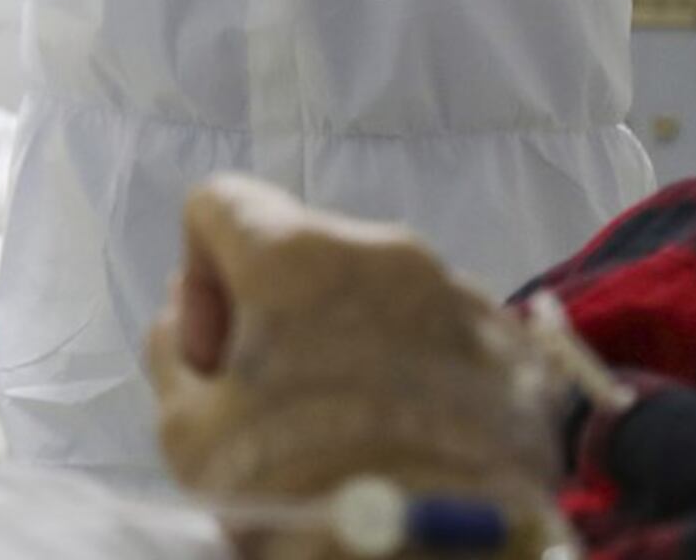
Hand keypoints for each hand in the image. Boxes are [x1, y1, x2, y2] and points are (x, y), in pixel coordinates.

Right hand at [150, 176, 561, 558]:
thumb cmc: (292, 491)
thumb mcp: (187, 432)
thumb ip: (174, 352)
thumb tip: (188, 316)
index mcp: (295, 256)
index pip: (222, 204)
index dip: (201, 276)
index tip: (214, 356)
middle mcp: (387, 252)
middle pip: (308, 252)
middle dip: (282, 313)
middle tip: (278, 400)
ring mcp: (464, 299)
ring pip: (385, 294)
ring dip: (356, 339)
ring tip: (358, 427)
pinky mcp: (521, 354)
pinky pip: (452, 336)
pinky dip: (424, 371)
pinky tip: (418, 440)